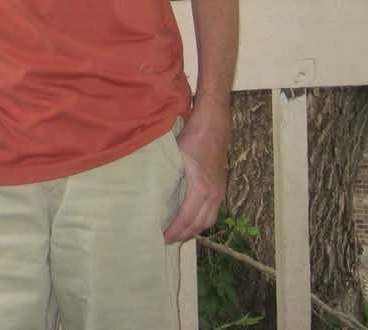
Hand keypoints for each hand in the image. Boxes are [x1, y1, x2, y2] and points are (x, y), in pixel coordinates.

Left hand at [163, 101, 229, 242]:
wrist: (213, 126)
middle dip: (183, 235)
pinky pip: (212, 212)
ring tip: (177, 235)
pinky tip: (190, 222)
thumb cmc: (191, 138)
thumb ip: (164, 174)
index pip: (186, 218)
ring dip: (193, 230)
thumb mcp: (174, 156)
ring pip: (208, 220)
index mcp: (201, 188)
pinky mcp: (220, 188)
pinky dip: (201, 221)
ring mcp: (219, 192)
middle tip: (166, 240)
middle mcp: (213, 194)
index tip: (162, 237)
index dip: (174, 230)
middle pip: (199, 224)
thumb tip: (147, 190)